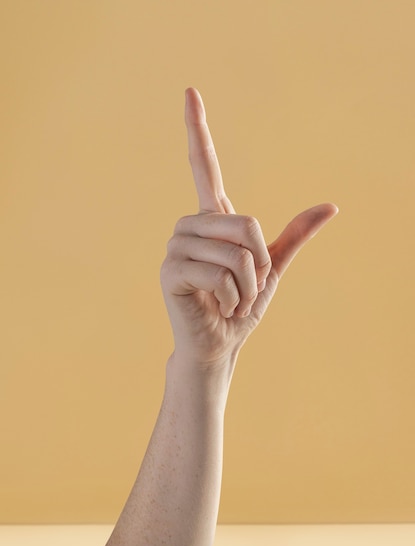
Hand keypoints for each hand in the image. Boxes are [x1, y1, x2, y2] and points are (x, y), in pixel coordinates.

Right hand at [160, 88, 337, 365]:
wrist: (220, 344)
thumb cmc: (241, 306)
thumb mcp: (272, 268)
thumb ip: (293, 236)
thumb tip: (330, 205)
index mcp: (213, 220)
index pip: (204, 167)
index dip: (198, 131)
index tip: (190, 92)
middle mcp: (191, 226)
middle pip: (244, 222)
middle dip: (258, 262)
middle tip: (245, 286)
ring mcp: (177, 247)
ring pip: (234, 251)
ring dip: (246, 283)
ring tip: (232, 299)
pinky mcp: (170, 270)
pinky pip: (218, 272)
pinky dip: (233, 295)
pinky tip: (220, 307)